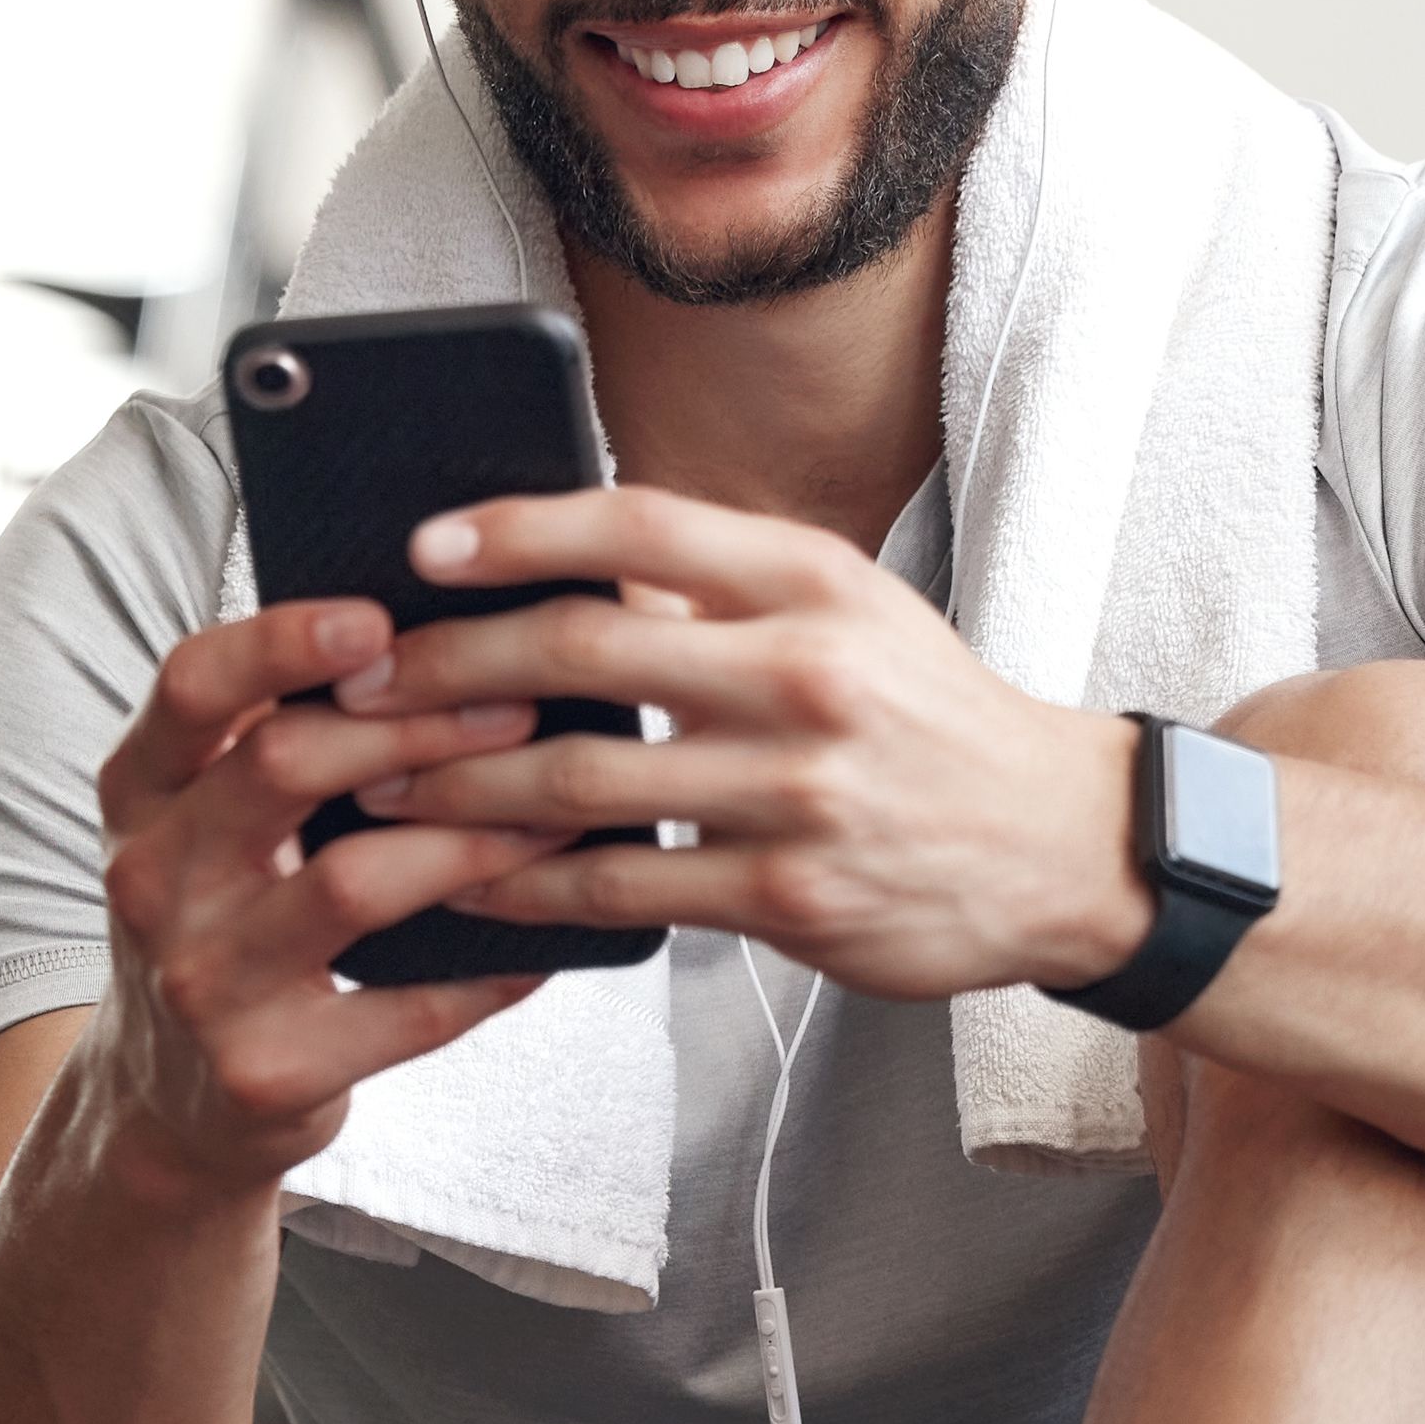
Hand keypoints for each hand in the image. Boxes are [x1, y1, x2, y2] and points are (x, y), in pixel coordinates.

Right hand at [80, 595, 551, 1193]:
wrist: (174, 1104)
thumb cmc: (223, 921)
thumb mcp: (203, 822)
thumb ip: (272, 733)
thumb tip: (434, 634)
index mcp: (140, 792)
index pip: (193, 687)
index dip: (284, 641)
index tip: (381, 618)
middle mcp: (154, 880)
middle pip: (286, 765)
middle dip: (418, 726)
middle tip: (520, 707)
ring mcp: (204, 982)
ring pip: (355, 882)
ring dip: (472, 841)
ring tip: (553, 814)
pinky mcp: (268, 1072)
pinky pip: (408, 1010)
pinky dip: (489, 972)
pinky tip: (545, 941)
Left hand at [347, 486, 1148, 1001]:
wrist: (1063, 847)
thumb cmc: (930, 721)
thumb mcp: (849, 615)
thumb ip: (721, 591)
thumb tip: (565, 570)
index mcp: (810, 581)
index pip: (638, 530)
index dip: (516, 530)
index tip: (422, 546)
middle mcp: (803, 672)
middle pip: (582, 651)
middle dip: (446, 666)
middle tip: (361, 679)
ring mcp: (796, 789)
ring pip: (580, 781)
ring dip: (459, 787)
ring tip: (379, 785)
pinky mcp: (790, 893)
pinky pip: (624, 887)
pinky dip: (532, 887)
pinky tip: (472, 883)